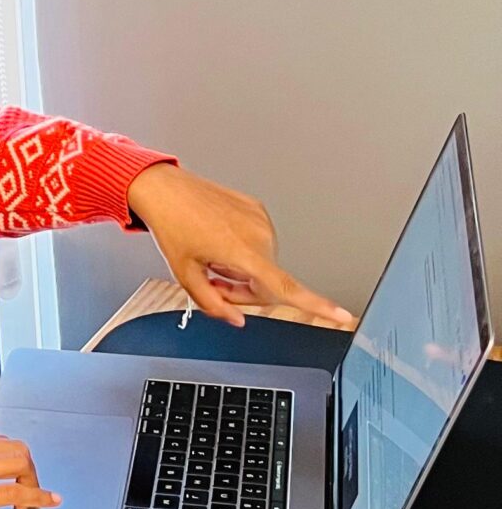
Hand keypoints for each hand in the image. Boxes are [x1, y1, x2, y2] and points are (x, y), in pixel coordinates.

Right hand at [0, 428, 59, 508]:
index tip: (16, 472)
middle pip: (13, 446)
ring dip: (32, 480)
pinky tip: (46, 502)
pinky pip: (14, 492)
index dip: (11, 457)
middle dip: (28, 467)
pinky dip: (37, 496)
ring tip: (29, 499)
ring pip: (18, 462)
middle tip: (27, 486)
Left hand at [127, 162, 355, 330]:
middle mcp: (259, 235)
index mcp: (242, 252)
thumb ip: (213, 304)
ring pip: (264, 265)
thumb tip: (236, 319)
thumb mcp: (185, 274)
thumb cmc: (172, 226)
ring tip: (212, 256)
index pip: (286, 287)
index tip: (342, 315)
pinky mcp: (258, 209)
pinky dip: (242, 249)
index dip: (318, 305)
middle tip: (213, 281)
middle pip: (267, 284)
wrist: (165, 189)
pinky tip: (218, 239)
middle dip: (244, 291)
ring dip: (242, 270)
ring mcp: (261, 220)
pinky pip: (258, 243)